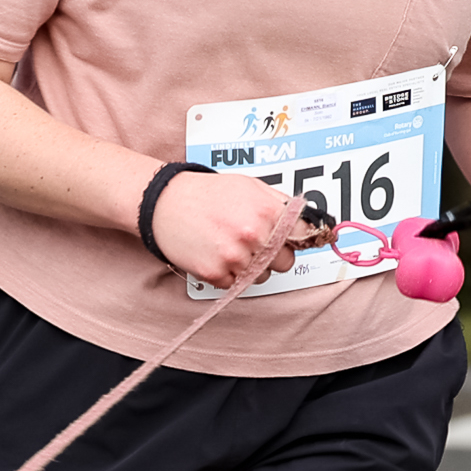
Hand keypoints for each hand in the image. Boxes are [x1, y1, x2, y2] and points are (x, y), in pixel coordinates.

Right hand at [150, 169, 311, 288]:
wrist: (165, 202)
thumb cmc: (207, 193)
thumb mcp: (250, 186)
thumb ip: (279, 204)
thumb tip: (304, 221)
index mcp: (267, 211)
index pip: (303, 236)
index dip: (297, 238)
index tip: (291, 240)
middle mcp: (253, 235)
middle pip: (285, 262)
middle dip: (274, 254)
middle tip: (255, 243)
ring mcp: (234, 257)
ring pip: (260, 276)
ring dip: (251, 266)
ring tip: (231, 246)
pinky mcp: (215, 273)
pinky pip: (235, 284)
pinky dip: (228, 274)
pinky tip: (217, 254)